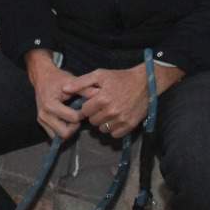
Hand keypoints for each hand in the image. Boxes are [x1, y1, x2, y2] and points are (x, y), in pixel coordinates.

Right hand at [25, 50, 81, 140]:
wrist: (43, 77)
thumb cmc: (58, 79)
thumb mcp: (73, 81)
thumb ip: (86, 90)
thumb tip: (99, 95)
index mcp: (50, 104)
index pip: (73, 119)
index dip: (83, 114)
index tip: (84, 107)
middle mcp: (44, 114)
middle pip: (65, 133)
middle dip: (75, 126)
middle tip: (79, 116)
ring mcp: (41, 120)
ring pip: (59, 137)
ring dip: (69, 130)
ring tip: (73, 118)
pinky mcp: (41, 123)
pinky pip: (54, 135)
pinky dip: (62, 130)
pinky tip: (67, 120)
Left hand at [61, 62, 183, 139]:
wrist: (145, 83)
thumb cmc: (120, 78)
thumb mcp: (99, 75)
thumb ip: (80, 83)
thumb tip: (64, 89)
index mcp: (102, 99)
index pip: (84, 111)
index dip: (87, 107)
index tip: (93, 102)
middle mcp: (111, 111)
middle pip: (93, 121)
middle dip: (95, 115)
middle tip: (102, 106)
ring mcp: (121, 119)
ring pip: (102, 129)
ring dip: (103, 122)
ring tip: (109, 112)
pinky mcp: (130, 125)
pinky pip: (114, 134)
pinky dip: (114, 128)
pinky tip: (116, 118)